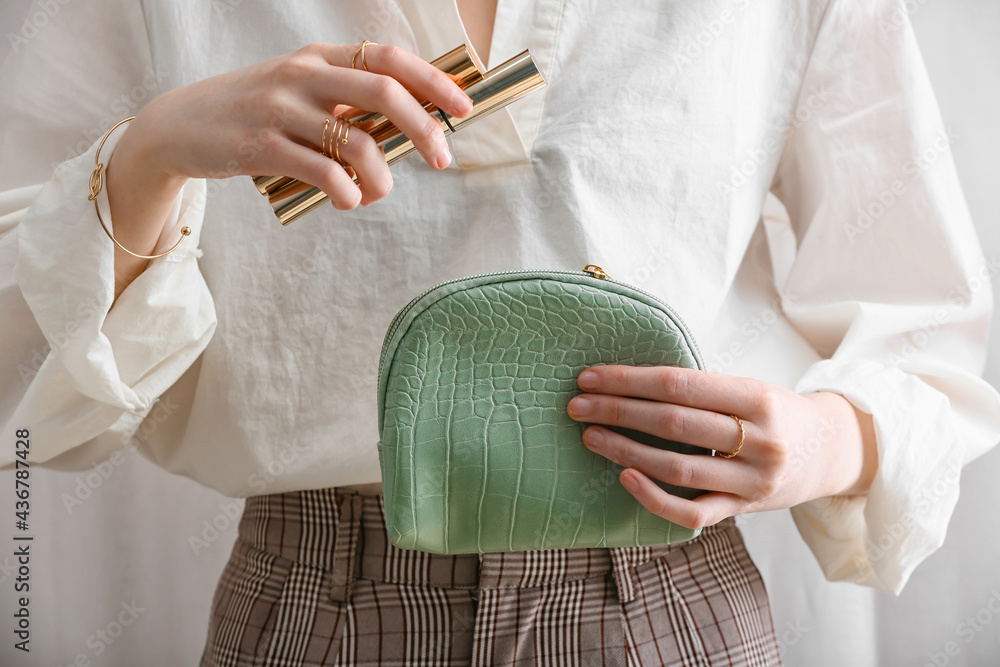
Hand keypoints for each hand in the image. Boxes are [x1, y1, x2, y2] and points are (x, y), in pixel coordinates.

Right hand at [105, 42, 471, 298]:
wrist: (178, 127)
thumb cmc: (252, 112)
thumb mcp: (298, 90)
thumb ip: (344, 101)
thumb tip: (407, 129)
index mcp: (318, 57)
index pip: (388, 58)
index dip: (432, 80)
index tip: (463, 107)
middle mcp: (302, 75)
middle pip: (384, 94)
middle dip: (424, 129)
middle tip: (442, 159)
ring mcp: (281, 110)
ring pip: (358, 143)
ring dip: (382, 178)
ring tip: (375, 193)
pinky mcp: (262, 148)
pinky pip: (325, 174)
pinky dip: (349, 194)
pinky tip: (348, 200)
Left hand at [566, 365, 876, 529]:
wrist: (830, 451)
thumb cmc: (774, 413)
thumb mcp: (749, 389)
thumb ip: (701, 390)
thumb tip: (626, 382)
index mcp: (757, 397)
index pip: (679, 384)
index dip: (629, 380)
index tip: (590, 377)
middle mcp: (759, 439)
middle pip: (674, 423)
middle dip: (618, 411)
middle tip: (577, 406)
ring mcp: (753, 481)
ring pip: (678, 468)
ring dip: (626, 451)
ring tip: (591, 437)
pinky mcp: (745, 510)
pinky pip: (693, 513)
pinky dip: (655, 498)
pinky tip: (625, 479)